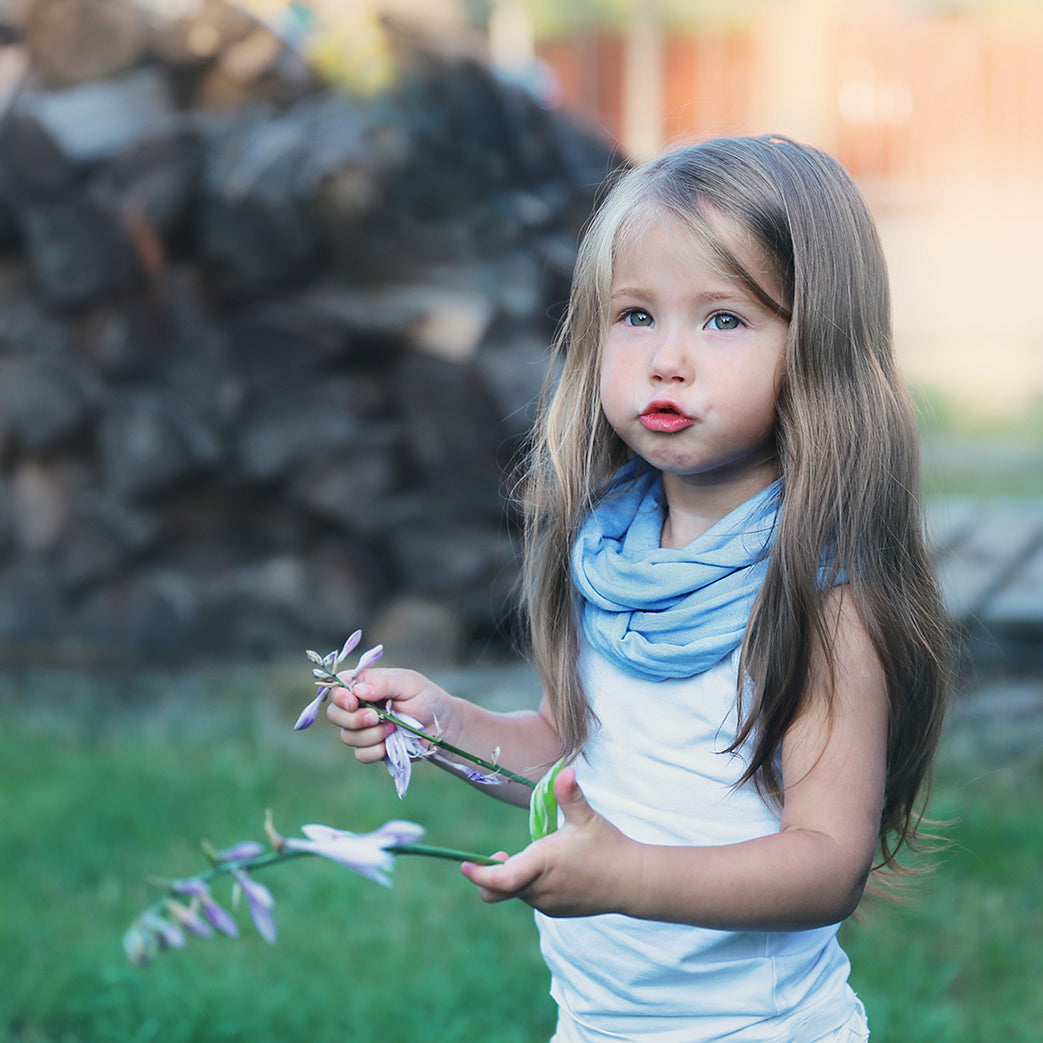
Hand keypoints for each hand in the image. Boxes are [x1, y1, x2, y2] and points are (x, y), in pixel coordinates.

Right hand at [326, 668, 452, 765]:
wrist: (443, 726)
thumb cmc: (427, 698)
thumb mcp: (408, 683)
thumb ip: (383, 683)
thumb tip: (358, 690)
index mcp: (365, 685)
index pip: (337, 687)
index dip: (339, 696)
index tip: (353, 702)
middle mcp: (360, 707)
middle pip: (335, 715)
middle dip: (353, 719)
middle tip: (375, 717)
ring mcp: (365, 730)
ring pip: (347, 737)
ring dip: (370, 734)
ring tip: (393, 727)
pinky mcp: (373, 749)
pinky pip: (361, 754)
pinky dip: (375, 750)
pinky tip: (391, 743)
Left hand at [460, 768, 640, 917]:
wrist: (633, 881)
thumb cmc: (608, 846)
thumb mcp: (587, 817)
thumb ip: (570, 795)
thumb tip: (566, 770)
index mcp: (543, 864)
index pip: (500, 880)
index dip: (479, 875)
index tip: (465, 865)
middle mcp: (541, 889)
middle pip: (499, 891)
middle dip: (490, 876)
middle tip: (500, 854)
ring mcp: (548, 904)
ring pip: (516, 892)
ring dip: (514, 877)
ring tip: (538, 854)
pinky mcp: (556, 911)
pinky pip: (531, 898)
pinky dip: (529, 885)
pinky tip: (551, 869)